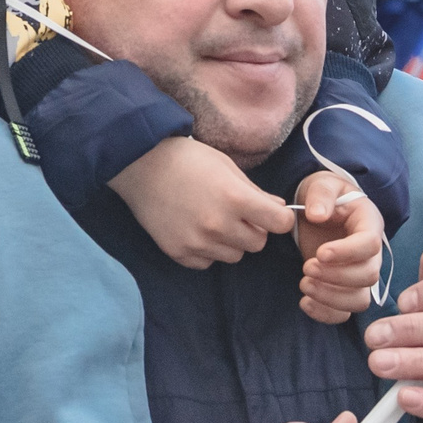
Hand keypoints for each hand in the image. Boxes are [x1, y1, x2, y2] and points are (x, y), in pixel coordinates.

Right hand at [109, 135, 296, 269]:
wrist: (142, 165)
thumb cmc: (188, 160)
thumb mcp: (227, 167)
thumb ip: (255, 192)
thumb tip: (279, 208)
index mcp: (235, 198)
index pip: (280, 224)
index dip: (280, 218)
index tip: (273, 213)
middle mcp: (218, 225)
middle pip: (258, 243)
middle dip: (255, 230)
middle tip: (238, 214)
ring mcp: (197, 242)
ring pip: (234, 256)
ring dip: (231, 242)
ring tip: (214, 220)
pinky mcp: (178, 253)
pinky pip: (207, 263)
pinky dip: (208, 250)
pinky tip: (196, 229)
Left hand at [294, 172, 384, 323]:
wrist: (321, 211)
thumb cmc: (325, 197)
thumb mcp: (322, 185)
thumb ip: (321, 195)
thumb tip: (317, 215)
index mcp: (370, 224)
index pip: (370, 244)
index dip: (347, 253)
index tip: (319, 253)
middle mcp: (371, 254)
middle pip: (368, 276)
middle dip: (335, 277)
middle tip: (306, 267)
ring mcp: (360, 275)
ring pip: (360, 300)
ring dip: (331, 297)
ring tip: (304, 284)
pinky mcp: (345, 291)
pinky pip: (345, 314)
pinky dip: (325, 314)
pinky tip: (305, 302)